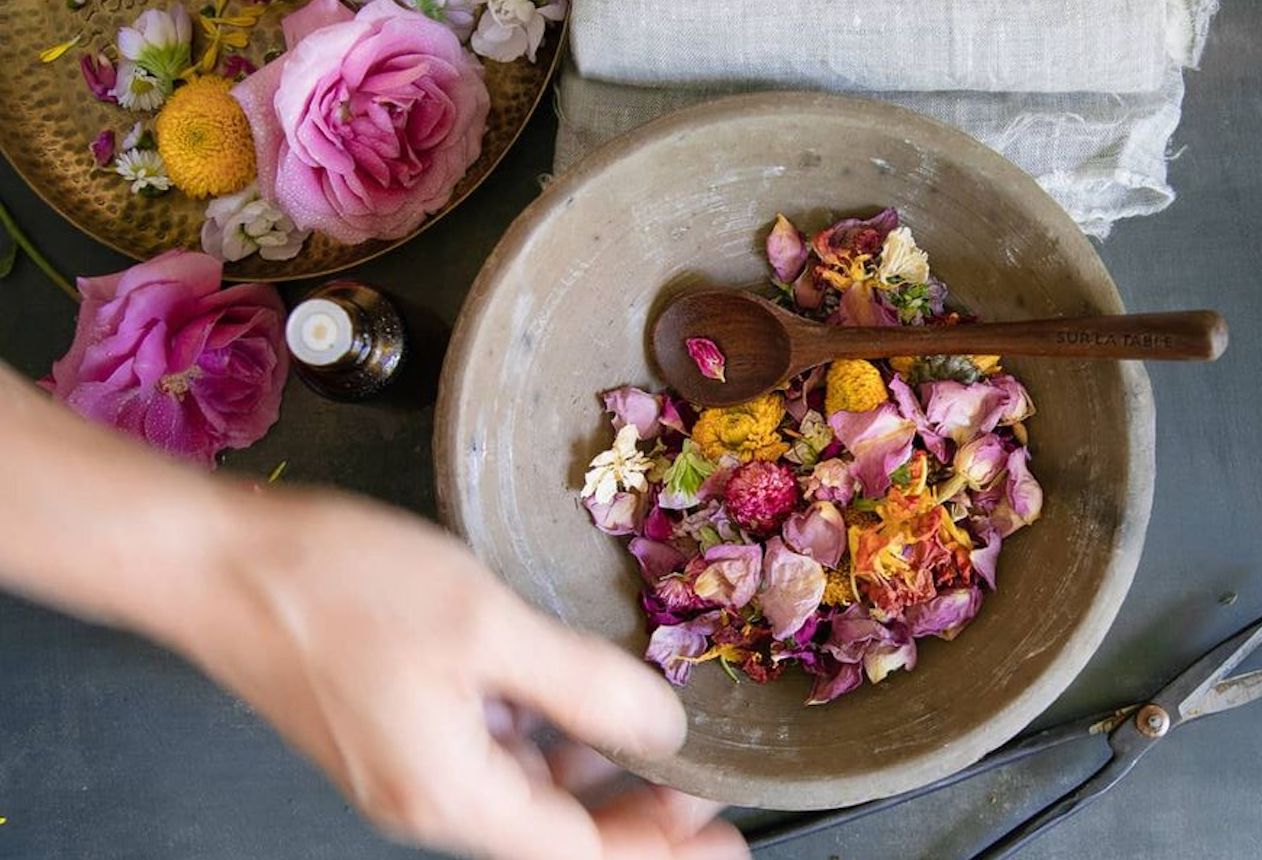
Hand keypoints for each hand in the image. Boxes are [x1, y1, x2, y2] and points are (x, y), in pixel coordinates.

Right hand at [170, 488, 747, 859]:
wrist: (212, 562)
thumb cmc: (338, 588)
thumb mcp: (485, 626)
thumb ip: (582, 685)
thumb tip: (660, 729)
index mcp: (452, 794)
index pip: (581, 853)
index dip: (661, 850)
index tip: (725, 837)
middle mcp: (426, 797)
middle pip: (554, 830)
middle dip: (635, 816)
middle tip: (697, 789)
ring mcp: (401, 764)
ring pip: (521, 790)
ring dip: (589, 776)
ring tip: (649, 742)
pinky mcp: (386, 725)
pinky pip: (484, 752)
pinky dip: (539, 740)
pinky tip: (564, 702)